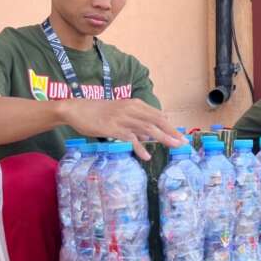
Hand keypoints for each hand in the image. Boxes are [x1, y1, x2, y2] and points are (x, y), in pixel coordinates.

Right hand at [61, 98, 186, 159]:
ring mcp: (122, 118)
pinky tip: (147, 156)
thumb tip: (149, 137)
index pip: (158, 115)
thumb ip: (136, 124)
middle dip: (172, 132)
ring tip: (174, 146)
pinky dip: (140, 148)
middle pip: (157, 121)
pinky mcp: (113, 128)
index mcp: (135, 104)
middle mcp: (131, 109)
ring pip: (148, 128)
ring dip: (163, 138)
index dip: (170, 126)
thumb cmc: (99, 112)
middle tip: (184, 142)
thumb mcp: (121, 114)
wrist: (76, 109)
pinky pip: (130, 138)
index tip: (181, 135)